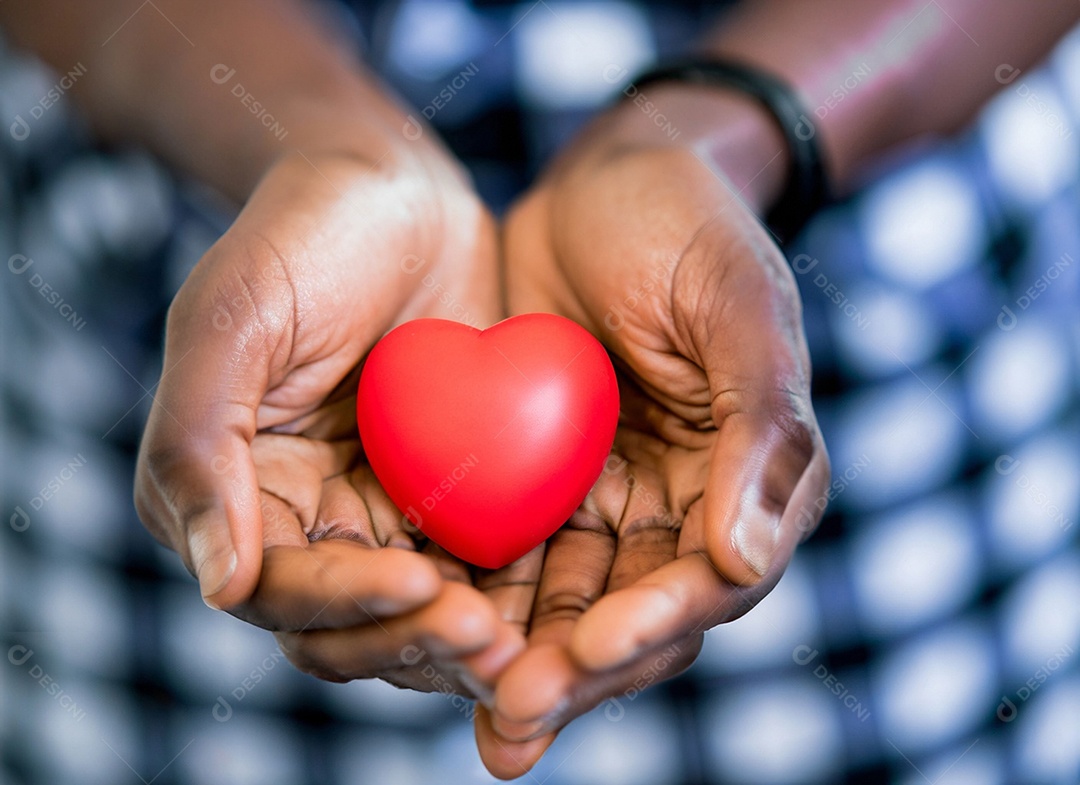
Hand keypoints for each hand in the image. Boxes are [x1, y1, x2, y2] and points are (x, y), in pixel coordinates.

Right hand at [135, 142, 526, 694]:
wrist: (393, 192)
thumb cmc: (299, 236)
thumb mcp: (233, 318)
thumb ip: (202, 445)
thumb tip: (218, 584)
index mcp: (236, 497)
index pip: (279, 590)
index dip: (344, 600)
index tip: (418, 579)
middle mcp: (307, 523)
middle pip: (353, 628)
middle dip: (414, 640)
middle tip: (489, 638)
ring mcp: (383, 515)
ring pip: (421, 617)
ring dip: (468, 643)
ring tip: (528, 643)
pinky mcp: (452, 499)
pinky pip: (480, 566)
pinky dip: (513, 596)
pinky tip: (562, 601)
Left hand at [478, 87, 830, 775]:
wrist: (613, 178)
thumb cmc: (691, 228)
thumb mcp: (738, 304)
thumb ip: (761, 425)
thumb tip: (747, 559)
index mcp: (747, 485)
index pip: (708, 581)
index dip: (654, 623)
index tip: (590, 647)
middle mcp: (678, 511)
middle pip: (631, 619)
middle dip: (575, 672)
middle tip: (510, 717)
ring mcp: (606, 503)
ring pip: (564, 606)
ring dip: (518, 661)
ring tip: (472, 710)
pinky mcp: (538, 486)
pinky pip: (507, 557)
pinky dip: (474, 600)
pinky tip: (424, 631)